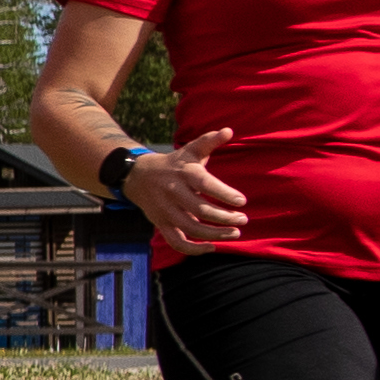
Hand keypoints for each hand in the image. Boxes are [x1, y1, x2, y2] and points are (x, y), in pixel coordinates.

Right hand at [125, 128, 249, 249]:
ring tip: (235, 233)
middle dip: (224, 218)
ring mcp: (165, 210)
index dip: (223, 193)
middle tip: (243, 219)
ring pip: (191, 228)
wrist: (137, 176)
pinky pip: (176, 241)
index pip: (204, 184)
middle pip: (200, 210)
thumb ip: (209, 141)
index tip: (242, 201)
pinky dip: (194, 249)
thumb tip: (229, 130)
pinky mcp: (161, 223)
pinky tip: (212, 246)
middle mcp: (173, 192)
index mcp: (183, 173)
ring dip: (215, 234)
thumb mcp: (190, 151)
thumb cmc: (174, 164)